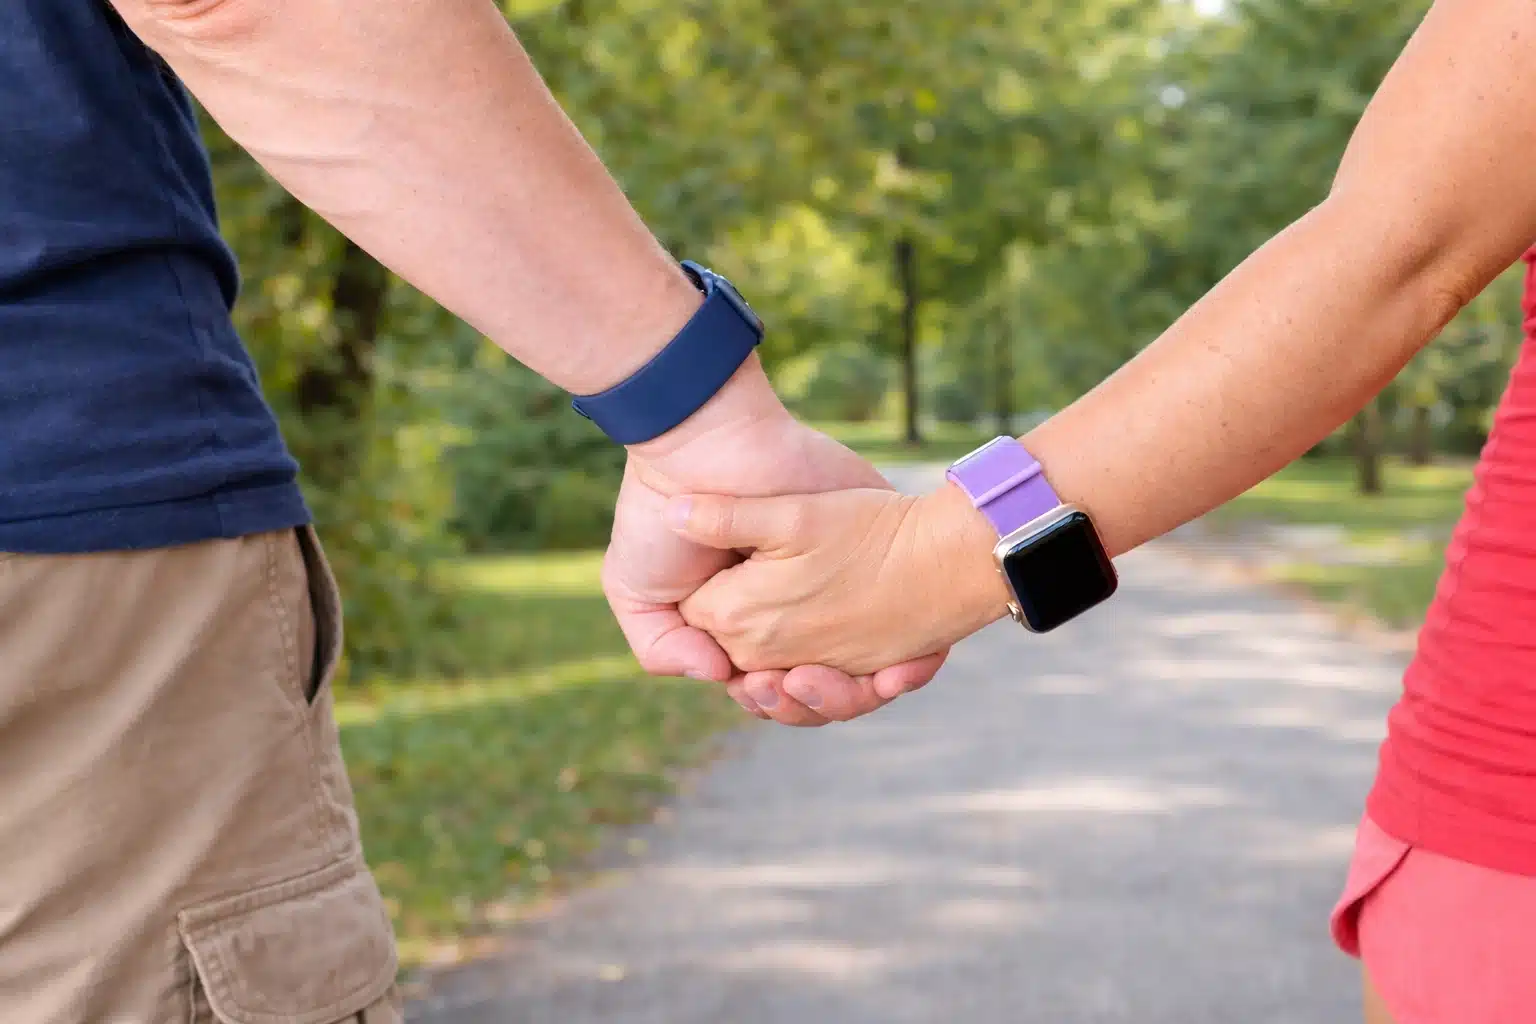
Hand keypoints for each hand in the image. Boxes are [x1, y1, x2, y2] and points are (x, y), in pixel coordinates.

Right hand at [601, 363, 947, 725]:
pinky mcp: (876, 561)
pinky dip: (909, 668)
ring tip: (826, 672)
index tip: (763, 687)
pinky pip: (909, 639)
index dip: (774, 701)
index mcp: (743, 627)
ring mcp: (838, 592)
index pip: (771, 690)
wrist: (699, 443)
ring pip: (863, 676)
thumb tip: (718, 676)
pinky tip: (896, 669)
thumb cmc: (660, 516)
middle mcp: (794, 616)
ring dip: (854, 692)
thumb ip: (661, 646)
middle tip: (798, 681)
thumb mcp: (635, 588)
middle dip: (815, 702)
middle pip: (819, 690)